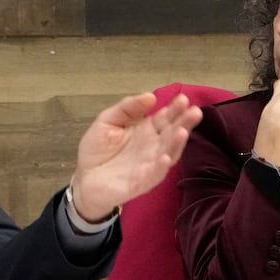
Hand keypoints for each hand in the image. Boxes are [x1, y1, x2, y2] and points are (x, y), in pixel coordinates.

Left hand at [68, 92, 201, 221]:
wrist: (84, 179)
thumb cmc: (98, 150)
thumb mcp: (108, 121)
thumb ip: (127, 108)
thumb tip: (150, 96)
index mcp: (147, 129)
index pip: (166, 117)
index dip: (175, 108)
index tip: (183, 98)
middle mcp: (154, 146)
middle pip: (172, 133)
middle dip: (184, 122)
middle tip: (195, 111)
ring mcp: (150, 165)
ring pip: (169, 153)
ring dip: (177, 144)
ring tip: (183, 132)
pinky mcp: (141, 182)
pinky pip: (154, 175)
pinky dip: (160, 167)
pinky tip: (165, 158)